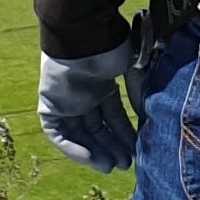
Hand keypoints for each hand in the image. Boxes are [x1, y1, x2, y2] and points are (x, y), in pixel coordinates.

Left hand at [36, 46, 139, 171]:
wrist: (85, 33)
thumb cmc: (112, 46)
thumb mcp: (134, 71)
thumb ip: (139, 95)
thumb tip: (149, 120)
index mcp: (101, 83)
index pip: (111, 115)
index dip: (123, 133)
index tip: (136, 149)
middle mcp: (83, 93)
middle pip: (96, 127)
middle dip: (110, 146)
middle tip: (125, 165)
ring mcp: (66, 99)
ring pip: (79, 133)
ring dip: (94, 151)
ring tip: (111, 166)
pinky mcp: (49, 104)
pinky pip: (56, 133)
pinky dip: (72, 148)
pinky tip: (91, 158)